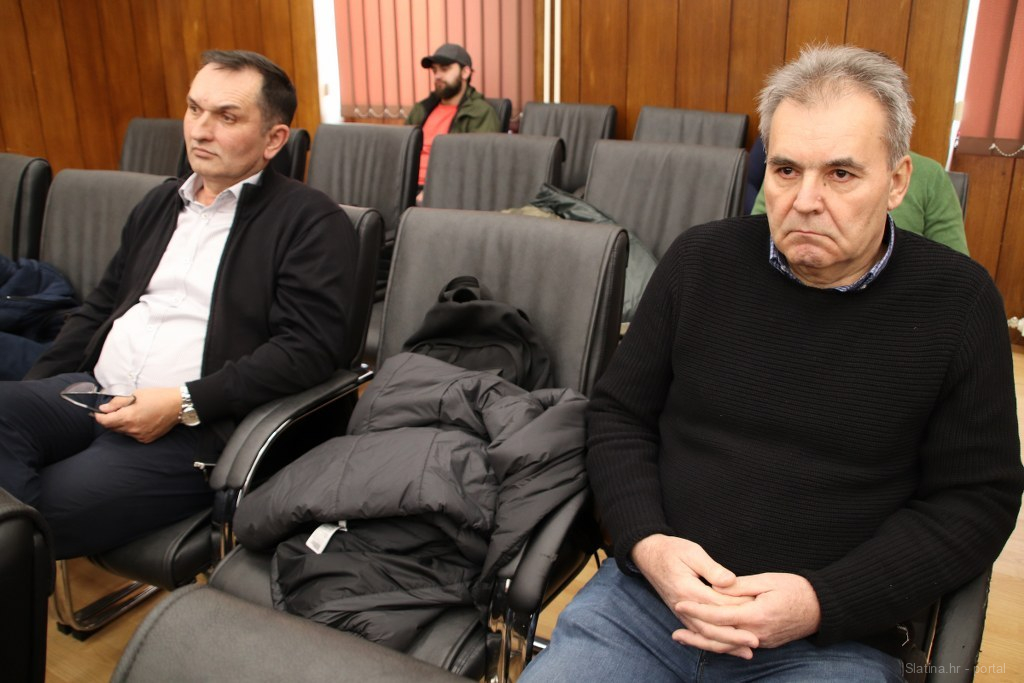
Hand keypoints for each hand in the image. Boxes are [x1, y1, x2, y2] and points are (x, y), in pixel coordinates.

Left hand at [94, 386, 181, 442]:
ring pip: (123, 432)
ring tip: (131, 413)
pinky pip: (133, 435)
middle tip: (115, 409)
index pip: (105, 422)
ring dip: (121, 424)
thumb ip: (117, 403)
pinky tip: (139, 419)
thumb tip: (104, 409)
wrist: (178, 405)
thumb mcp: (135, 395)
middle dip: (110, 419)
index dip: (98, 416)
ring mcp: (140, 436)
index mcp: (128, 417)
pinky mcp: (147, 439)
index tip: (97, 412)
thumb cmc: (158, 397)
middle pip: (112, 427)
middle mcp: (133, 430)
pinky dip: (132, 428)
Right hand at [631, 534, 757, 657]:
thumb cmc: (672, 550)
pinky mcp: (682, 615)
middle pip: (712, 628)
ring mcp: (681, 613)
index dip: (738, 609)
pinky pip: (698, 634)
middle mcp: (684, 606)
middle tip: (755, 641)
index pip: (718, 605)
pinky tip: (728, 647)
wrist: (648, 555)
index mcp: (688, 589)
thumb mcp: (692, 552)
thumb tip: (730, 582)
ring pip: (705, 635)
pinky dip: (714, 643)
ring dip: (726, 645)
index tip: (758, 612)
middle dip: (734, 636)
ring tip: (747, 651)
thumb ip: (711, 568)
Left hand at [674, 572, 820, 650]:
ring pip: (727, 646)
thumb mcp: (767, 580)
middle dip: (695, 634)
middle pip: (719, 638)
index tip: (679, 602)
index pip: (720, 616)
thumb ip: (740, 586)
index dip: (697, 610)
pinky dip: (719, 643)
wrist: (822, 608)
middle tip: (673, 630)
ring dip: (703, 643)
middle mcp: (758, 632)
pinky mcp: (764, 642)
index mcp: (757, 615)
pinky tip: (705, 639)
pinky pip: (737, 645)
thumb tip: (716, 588)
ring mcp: (762, 641)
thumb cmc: (796, 589)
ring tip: (682, 637)